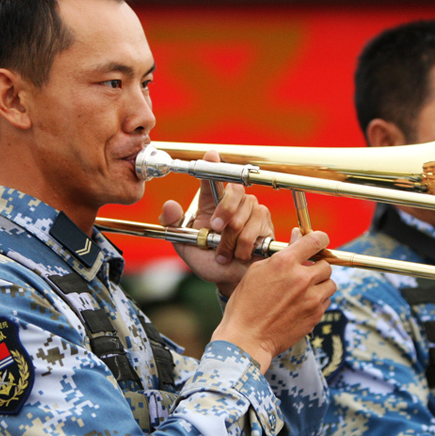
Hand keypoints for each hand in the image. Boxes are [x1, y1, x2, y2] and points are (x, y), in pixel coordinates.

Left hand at [160, 151, 273, 295]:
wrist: (229, 279)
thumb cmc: (208, 260)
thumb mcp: (185, 244)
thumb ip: (173, 226)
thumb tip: (169, 205)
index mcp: (211, 201)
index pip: (212, 176)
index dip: (213, 163)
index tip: (211, 156)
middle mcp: (234, 201)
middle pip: (234, 192)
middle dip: (224, 213)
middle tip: (216, 231)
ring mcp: (252, 210)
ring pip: (243, 217)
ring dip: (230, 241)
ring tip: (226, 253)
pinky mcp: (265, 223)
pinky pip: (255, 229)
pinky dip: (243, 247)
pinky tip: (241, 254)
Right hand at [212, 229, 335, 372]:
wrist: (247, 339)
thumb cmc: (246, 304)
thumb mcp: (257, 272)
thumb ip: (281, 255)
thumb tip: (297, 238)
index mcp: (285, 263)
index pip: (315, 240)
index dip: (320, 239)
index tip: (319, 242)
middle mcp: (302, 278)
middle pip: (326, 265)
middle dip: (317, 268)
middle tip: (305, 274)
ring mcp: (311, 298)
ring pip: (330, 284)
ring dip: (320, 285)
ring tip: (304, 292)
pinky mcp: (315, 315)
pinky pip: (326, 302)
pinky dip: (318, 302)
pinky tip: (301, 306)